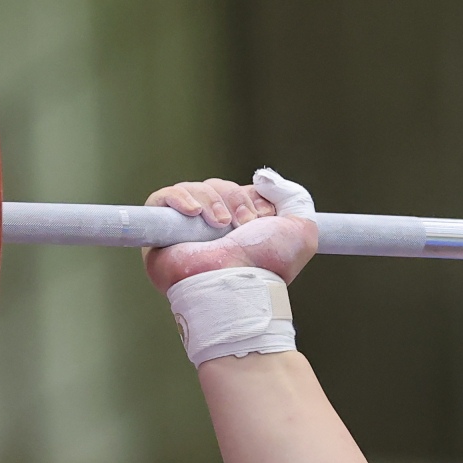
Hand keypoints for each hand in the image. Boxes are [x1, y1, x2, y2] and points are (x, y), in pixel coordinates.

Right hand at [143, 173, 319, 292]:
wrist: (236, 284)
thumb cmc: (268, 265)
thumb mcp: (301, 230)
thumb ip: (293, 197)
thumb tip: (262, 178)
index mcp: (242, 228)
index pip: (238, 191)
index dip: (249, 195)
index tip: (263, 214)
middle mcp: (214, 230)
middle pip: (216, 187)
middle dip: (233, 198)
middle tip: (242, 225)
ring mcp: (187, 231)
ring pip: (193, 189)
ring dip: (211, 201)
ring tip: (221, 226)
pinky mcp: (161, 233)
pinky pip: (161, 198)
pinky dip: (179, 198)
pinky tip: (194, 213)